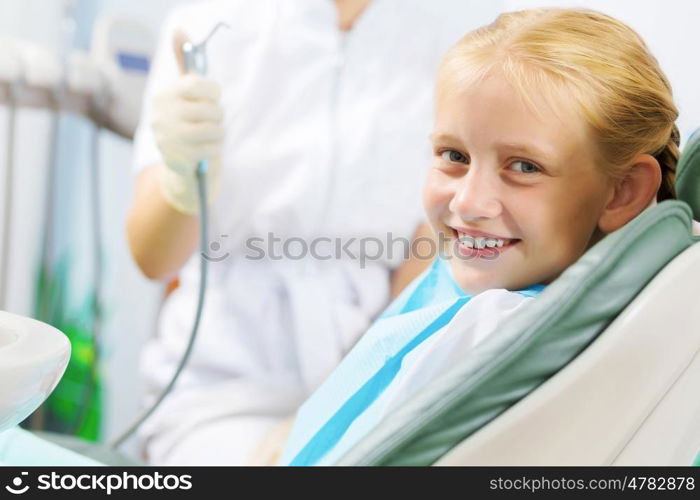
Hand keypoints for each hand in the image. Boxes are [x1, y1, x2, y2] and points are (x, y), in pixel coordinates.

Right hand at [151, 31, 224, 213]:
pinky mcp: (179, 158)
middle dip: (218, 116)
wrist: (184, 171)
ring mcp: (168, 138)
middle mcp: (160, 116)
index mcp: (163, 97)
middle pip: (212, 108)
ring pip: (215, 128)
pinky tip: (205, 152)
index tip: (211, 99)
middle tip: (209, 123)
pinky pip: (214, 147)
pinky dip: (215, 150)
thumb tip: (179, 30)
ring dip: (218, 134)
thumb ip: (184, 64)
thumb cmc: (190, 125)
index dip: (213, 93)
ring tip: (208, 138)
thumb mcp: (187, 96)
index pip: (199, 85)